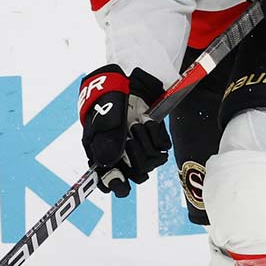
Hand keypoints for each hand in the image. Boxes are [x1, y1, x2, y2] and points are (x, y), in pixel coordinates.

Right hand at [78, 65, 169, 196]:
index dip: (116, 185)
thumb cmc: (106, 99)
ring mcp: (140, 147)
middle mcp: (123, 155)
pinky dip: (156, 132)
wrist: (124, 80)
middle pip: (136, 175)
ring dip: (145, 141)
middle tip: (129, 139)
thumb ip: (104, 141)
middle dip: (135, 157)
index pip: (109, 182)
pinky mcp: (155, 137)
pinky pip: (163, 146)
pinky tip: (146, 120)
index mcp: (103, 155)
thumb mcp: (102, 118)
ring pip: (151, 162)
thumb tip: (107, 164)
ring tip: (135, 124)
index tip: (120, 181)